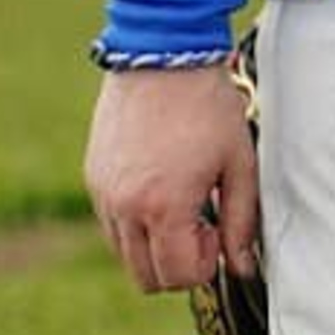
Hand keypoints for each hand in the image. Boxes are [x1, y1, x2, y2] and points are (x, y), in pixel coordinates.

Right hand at [83, 64, 257, 293]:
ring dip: (154, 245)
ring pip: (125, 255)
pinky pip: (110, 224)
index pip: (178, 277)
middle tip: (202, 221)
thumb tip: (242, 266)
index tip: (217, 230)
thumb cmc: (209, 107)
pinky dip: (135, 222)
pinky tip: (161, 186)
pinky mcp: (93, 178)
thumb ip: (241, 220)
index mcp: (165, 207)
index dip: (205, 264)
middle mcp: (125, 209)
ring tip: (183, 201)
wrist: (163, 56)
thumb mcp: (239, 162)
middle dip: (179, 264)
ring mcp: (103, 195)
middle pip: (146, 278)